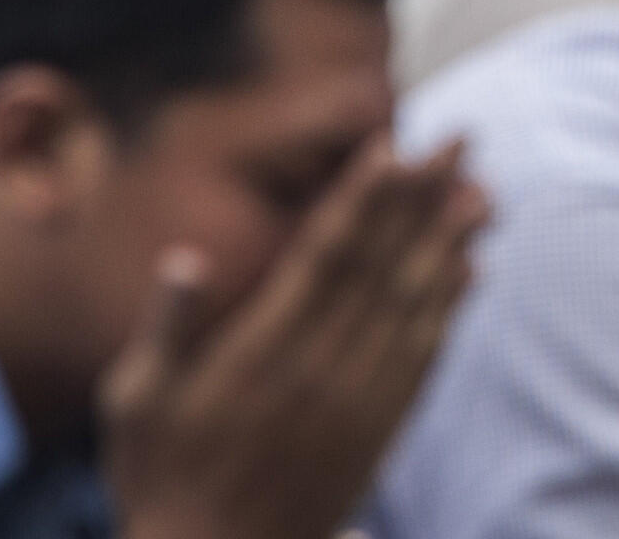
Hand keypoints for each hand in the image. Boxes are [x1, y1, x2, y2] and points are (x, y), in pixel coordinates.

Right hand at [102, 134, 487, 538]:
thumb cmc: (160, 478)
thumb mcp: (137, 402)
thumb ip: (165, 326)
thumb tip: (183, 258)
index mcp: (262, 351)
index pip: (324, 256)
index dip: (362, 200)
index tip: (393, 148)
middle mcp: (319, 370)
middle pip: (382, 266)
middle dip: (422, 199)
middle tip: (459, 140)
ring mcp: (354, 402)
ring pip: (413, 306)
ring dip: (449, 243)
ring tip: (481, 191)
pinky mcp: (375, 433)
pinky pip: (421, 361)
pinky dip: (448, 311)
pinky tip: (470, 272)